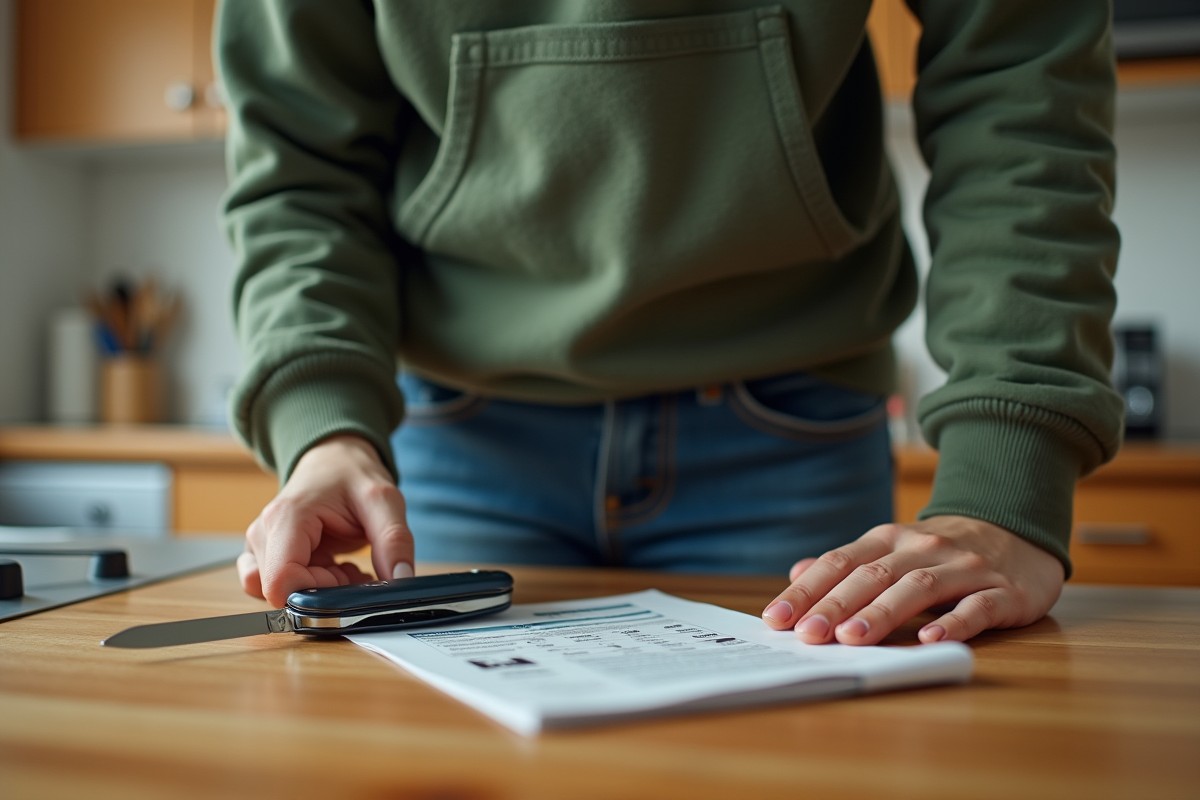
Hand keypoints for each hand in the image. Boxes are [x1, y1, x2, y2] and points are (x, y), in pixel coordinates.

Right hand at [238, 434, 413, 606]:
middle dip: (326, 592)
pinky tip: (335, 569)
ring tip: (346, 567)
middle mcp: (263, 535)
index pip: (282, 582)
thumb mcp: (384, 500)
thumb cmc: (352, 474)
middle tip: (355, 569)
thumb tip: (402, 580)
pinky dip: (313, 589)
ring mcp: (261, 548)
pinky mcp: (268, 557)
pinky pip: (286, 591)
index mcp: (285, 519)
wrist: (334, 460)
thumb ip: (394, 540)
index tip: (350, 577)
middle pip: (285, 593)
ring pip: (284, 596)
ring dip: (321, 592)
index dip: (319, 593)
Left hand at [761, 515, 1063, 644]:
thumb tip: (797, 574)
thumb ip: (847, 565)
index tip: (776, 619)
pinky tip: (930, 640)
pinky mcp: (1003, 591)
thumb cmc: (941, 553)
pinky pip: (976, 607)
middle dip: (836, 605)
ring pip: (918, 588)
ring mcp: (963, 568)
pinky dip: (953, 622)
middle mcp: (922, 548)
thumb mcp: (892, 550)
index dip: (807, 591)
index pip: (839, 563)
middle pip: (873, 575)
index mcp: (889, 540)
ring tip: (852, 639)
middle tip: (808, 634)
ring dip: (882, 613)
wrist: (1018, 531)